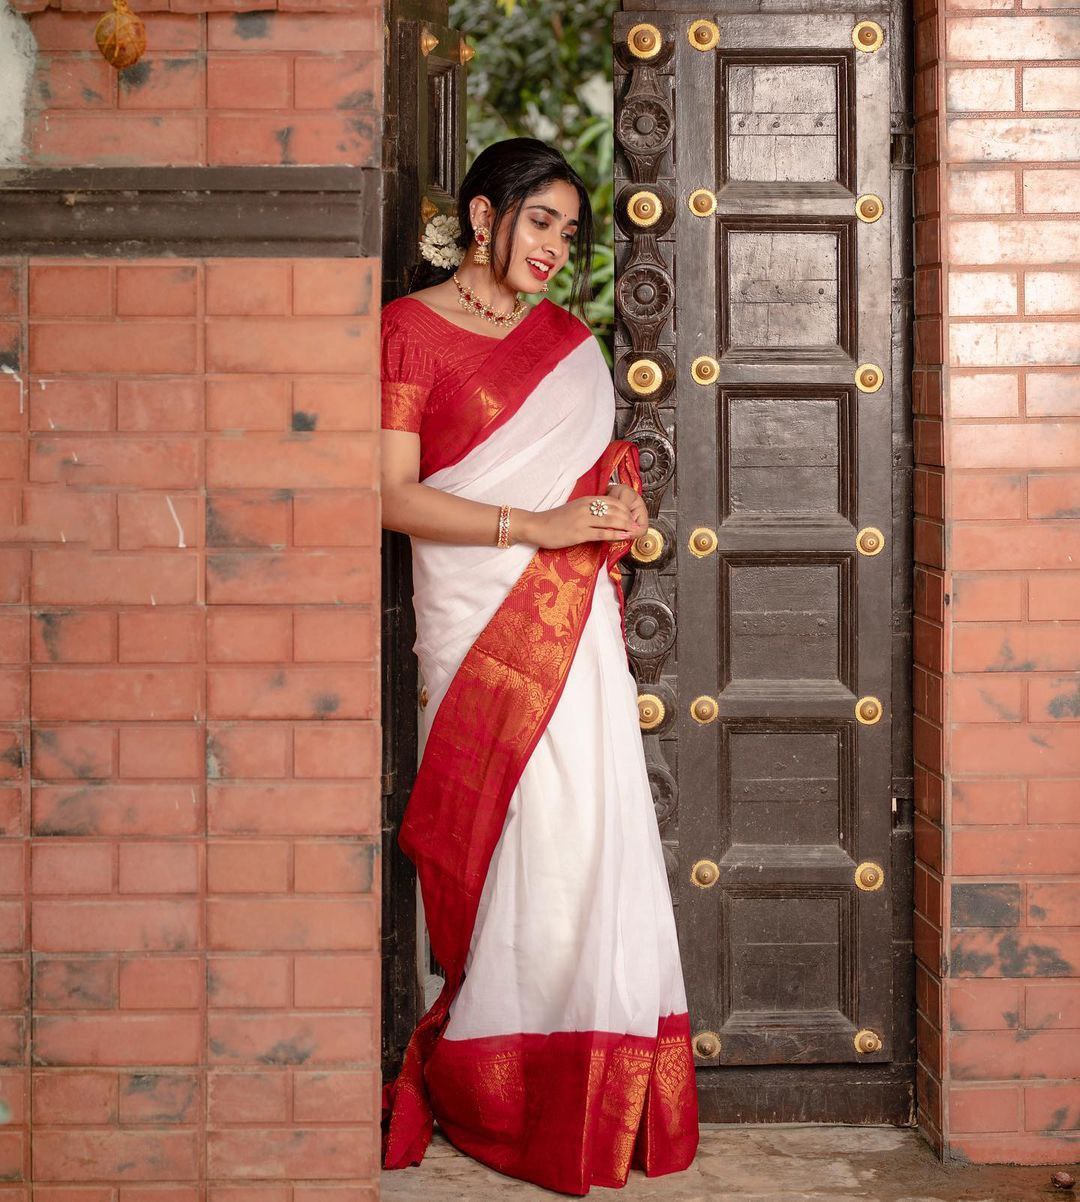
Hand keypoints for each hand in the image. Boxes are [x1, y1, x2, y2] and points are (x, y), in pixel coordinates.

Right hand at [518, 491, 646, 549]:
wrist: (536, 526)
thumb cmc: (555, 520)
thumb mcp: (574, 509)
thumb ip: (590, 510)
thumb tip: (606, 516)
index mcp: (586, 500)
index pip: (613, 501)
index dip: (626, 509)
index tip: (633, 517)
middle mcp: (586, 507)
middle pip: (616, 509)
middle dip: (630, 518)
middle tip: (638, 526)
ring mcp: (583, 519)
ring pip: (611, 520)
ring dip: (626, 526)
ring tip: (634, 532)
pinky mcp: (579, 533)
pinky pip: (602, 532)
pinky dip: (615, 534)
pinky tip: (623, 536)